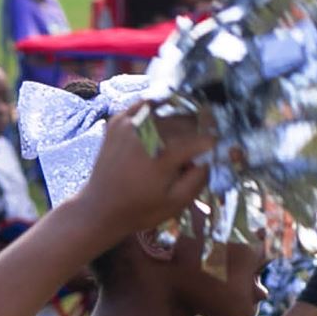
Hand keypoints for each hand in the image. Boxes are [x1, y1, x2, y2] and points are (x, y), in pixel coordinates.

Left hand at [72, 103, 212, 235]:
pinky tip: (161, 119)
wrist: (99, 208)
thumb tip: (209, 158)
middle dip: (198, 130)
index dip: (212, 143)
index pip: (199, 140)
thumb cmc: (140, 210)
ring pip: (166, 111)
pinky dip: (156, 109)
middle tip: (200, 141)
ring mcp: (129, 124)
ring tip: (182, 134)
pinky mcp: (117, 122)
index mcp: (162, 156)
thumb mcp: (176, 203)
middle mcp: (147, 134)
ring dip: (179, 120)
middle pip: (184, 121)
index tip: (216, 147)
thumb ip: (198, 179)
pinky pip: (143, 106)